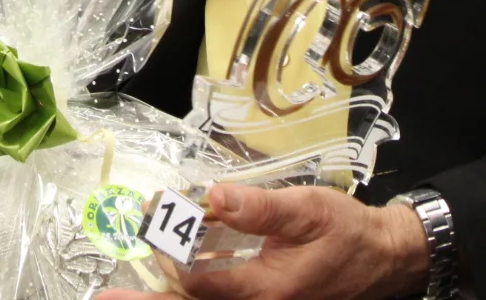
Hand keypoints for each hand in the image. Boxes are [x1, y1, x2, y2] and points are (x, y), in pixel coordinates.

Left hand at [100, 184, 427, 299]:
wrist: (383, 260)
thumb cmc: (346, 232)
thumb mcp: (308, 210)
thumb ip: (260, 207)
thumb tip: (216, 196)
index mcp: (266, 290)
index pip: (199, 282)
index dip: (169, 253)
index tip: (147, 221)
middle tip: (103, 298)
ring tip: (117, 296)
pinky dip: (189, 298)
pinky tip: (167, 286)